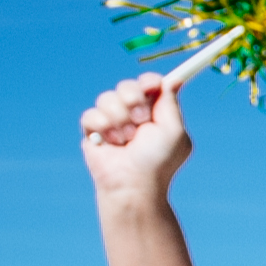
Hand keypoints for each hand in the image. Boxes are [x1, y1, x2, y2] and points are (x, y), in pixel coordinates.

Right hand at [78, 71, 191, 208]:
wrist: (134, 185)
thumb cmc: (158, 162)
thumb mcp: (174, 131)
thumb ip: (170, 103)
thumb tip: (174, 80)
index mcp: (156, 112)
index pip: (149, 84)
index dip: (149, 81)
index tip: (151, 86)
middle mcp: (134, 114)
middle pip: (127, 85)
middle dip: (133, 99)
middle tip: (141, 120)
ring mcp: (112, 121)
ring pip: (107, 98)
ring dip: (119, 118)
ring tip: (127, 140)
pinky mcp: (93, 131)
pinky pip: (91, 114)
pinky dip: (103, 127)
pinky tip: (111, 143)